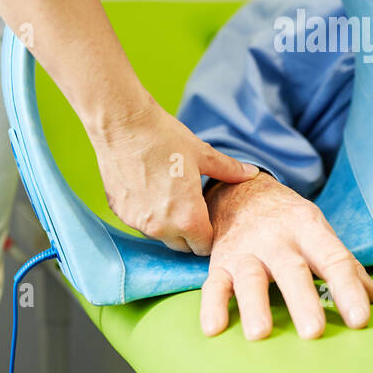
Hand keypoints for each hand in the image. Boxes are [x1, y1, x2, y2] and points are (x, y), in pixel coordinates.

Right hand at [87, 96, 258, 254]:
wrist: (122, 125)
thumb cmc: (165, 139)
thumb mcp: (203, 154)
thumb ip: (230, 171)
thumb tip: (252, 174)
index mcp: (187, 219)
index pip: (204, 247)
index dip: (210, 234)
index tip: (210, 218)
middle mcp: (161, 228)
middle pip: (182, 246)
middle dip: (190, 232)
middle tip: (193, 206)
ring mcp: (138, 223)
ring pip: (160, 235)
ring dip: (168, 224)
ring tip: (171, 194)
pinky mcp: (120, 213)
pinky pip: (140, 223)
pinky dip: (147, 213)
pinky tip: (149, 189)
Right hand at [199, 173, 372, 339]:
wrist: (240, 192)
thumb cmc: (288, 220)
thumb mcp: (319, 232)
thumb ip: (345, 265)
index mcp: (308, 229)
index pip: (333, 259)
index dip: (348, 288)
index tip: (360, 319)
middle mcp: (276, 239)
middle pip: (291, 269)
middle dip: (302, 300)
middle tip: (313, 331)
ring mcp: (246, 250)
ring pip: (249, 277)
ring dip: (254, 305)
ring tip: (259, 334)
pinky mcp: (220, 262)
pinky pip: (213, 284)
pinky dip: (212, 306)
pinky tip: (214, 328)